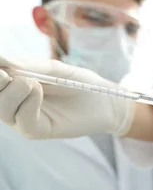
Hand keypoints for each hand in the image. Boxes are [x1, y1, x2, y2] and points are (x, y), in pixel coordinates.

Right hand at [0, 55, 133, 138]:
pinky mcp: (37, 131)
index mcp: (13, 84)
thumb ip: (27, 66)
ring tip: (31, 82)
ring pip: (2, 108)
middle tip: (8, 73)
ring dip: (12, 92)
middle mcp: (13, 102)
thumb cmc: (80, 83)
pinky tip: (37, 90)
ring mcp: (22, 118)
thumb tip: (0, 58)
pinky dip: (27, 104)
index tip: (1, 64)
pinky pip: (22, 121)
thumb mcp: (53, 69)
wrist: (106, 101)